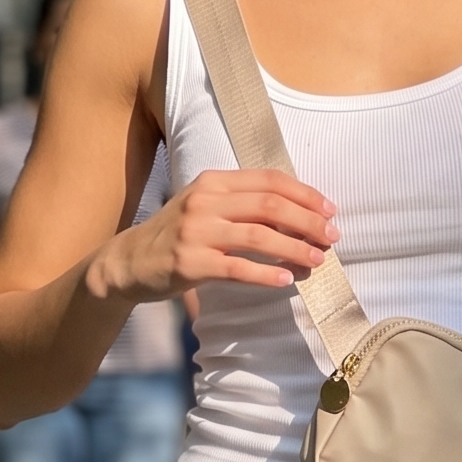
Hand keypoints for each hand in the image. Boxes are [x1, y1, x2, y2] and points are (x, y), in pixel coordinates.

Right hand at [88, 167, 337, 321]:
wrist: (130, 261)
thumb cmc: (177, 235)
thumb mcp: (206, 207)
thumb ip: (242, 206)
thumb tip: (295, 216)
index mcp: (214, 181)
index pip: (269, 180)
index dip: (304, 194)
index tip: (329, 210)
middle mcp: (206, 201)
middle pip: (269, 205)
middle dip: (307, 221)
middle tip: (331, 238)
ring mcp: (197, 232)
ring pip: (258, 236)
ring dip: (294, 248)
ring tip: (317, 260)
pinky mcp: (191, 263)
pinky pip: (237, 269)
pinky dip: (266, 274)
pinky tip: (286, 280)